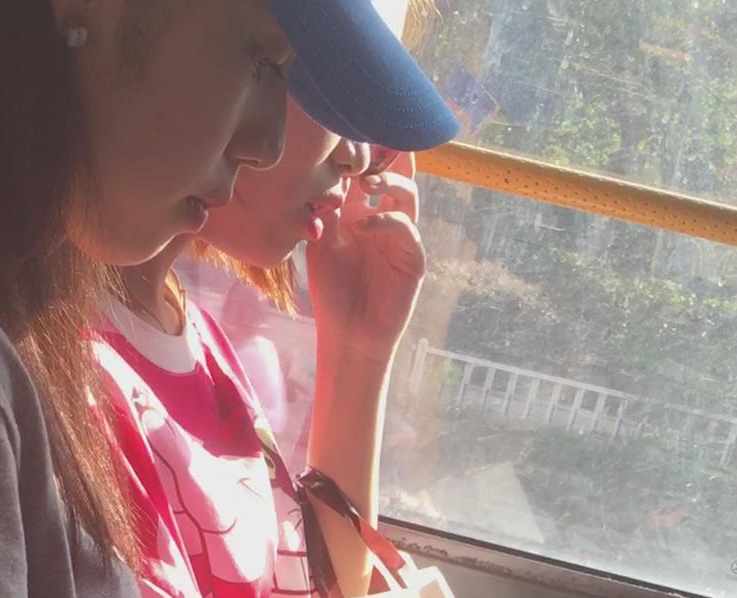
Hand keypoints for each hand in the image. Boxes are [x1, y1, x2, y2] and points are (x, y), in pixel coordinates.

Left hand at [306, 153, 425, 365]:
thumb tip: (326, 172)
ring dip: (389, 182)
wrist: (348, 336)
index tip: (351, 123)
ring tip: (366, 182)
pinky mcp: (413, 259)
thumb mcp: (322, 244)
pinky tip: (362, 225)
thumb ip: (327, 210)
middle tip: (370, 140)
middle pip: (397, 172)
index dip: (366, 149)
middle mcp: (386, 217)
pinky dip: (385, 221)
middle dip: (388, 152)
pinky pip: (406, 228)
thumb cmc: (333, 292)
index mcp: (363, 210)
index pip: (370, 170)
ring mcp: (402, 237)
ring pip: (407, 194)